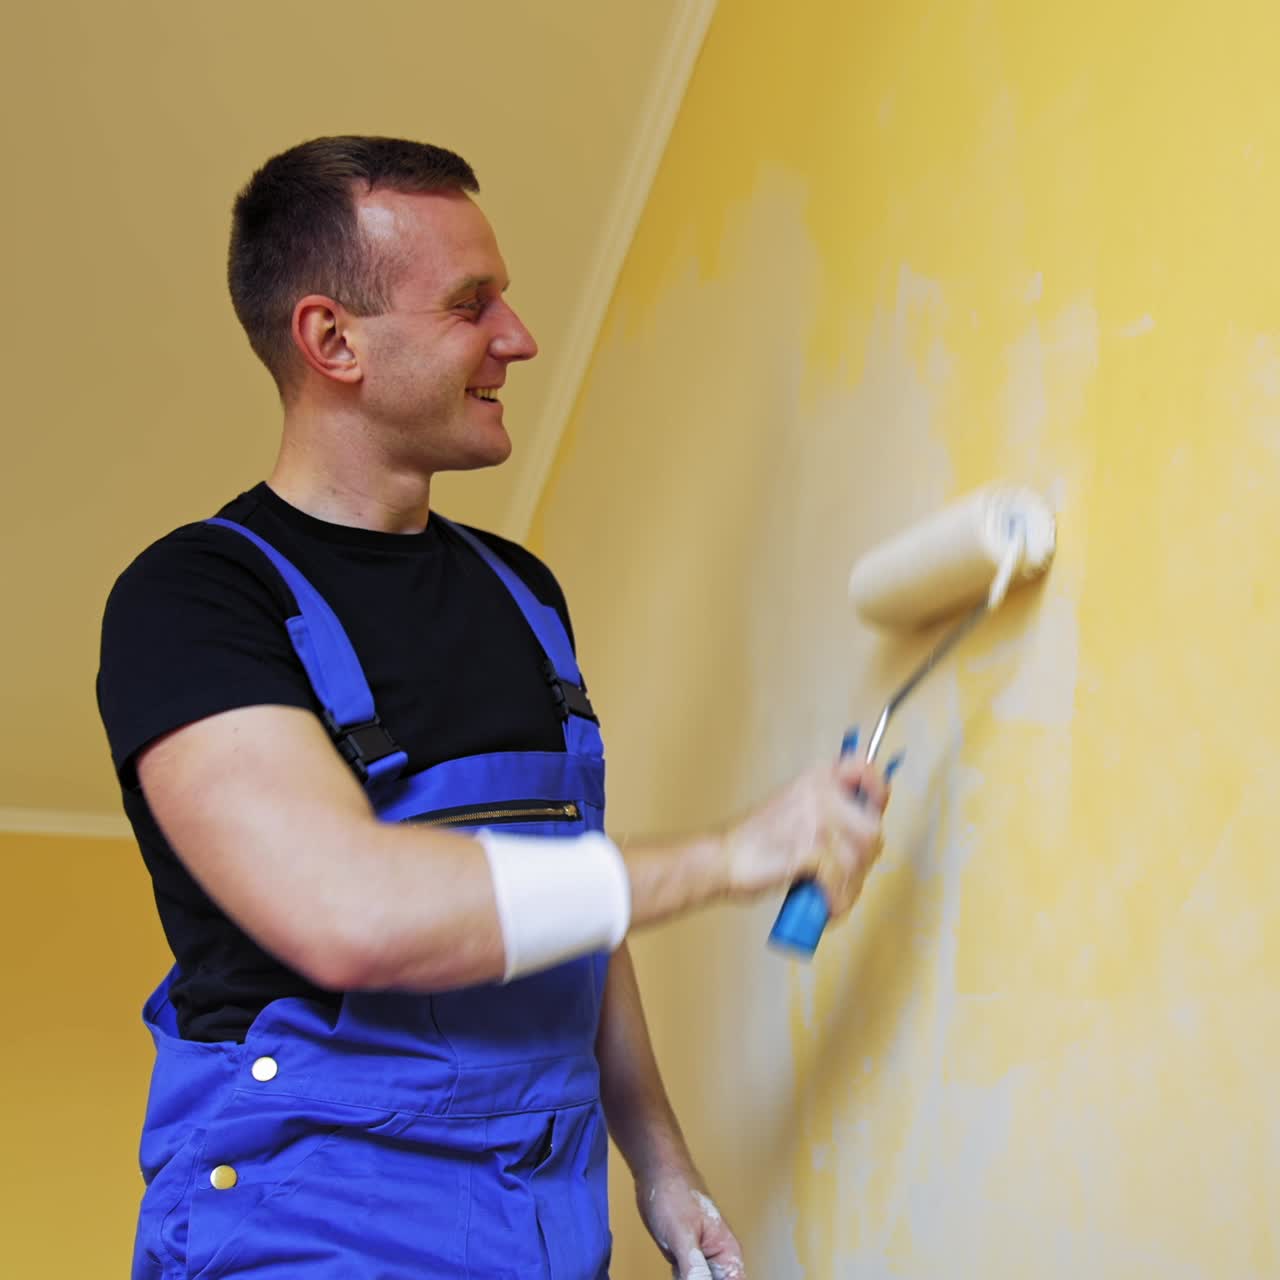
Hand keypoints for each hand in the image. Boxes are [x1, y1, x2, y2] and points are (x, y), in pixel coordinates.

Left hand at [638, 1169, 744, 1279]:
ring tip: (679, 1267)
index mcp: (727, 1252)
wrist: (655, 1173)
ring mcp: (699, 1258)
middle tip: (684, 1274)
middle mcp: (716, 1258)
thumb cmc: (674, 1192)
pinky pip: (686, 1279)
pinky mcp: (684, 1257)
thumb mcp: (682, 1234)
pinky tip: (674, 1275)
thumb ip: (694, 1266)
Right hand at [721, 758, 887, 918]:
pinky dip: (836, 899)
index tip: (875, 807)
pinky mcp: (809, 848)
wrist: (725, 858)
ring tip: (834, 894)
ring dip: (849, 885)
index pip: (863, 769)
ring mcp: (815, 819)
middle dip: (864, 861)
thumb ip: (830, 810)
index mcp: (817, 778)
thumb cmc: (760, 842)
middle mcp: (819, 792)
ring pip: (858, 859)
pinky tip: (827, 904)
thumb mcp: (798, 808)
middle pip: (871, 830)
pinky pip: (840, 880)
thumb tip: (867, 827)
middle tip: (847, 875)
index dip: (877, 789)